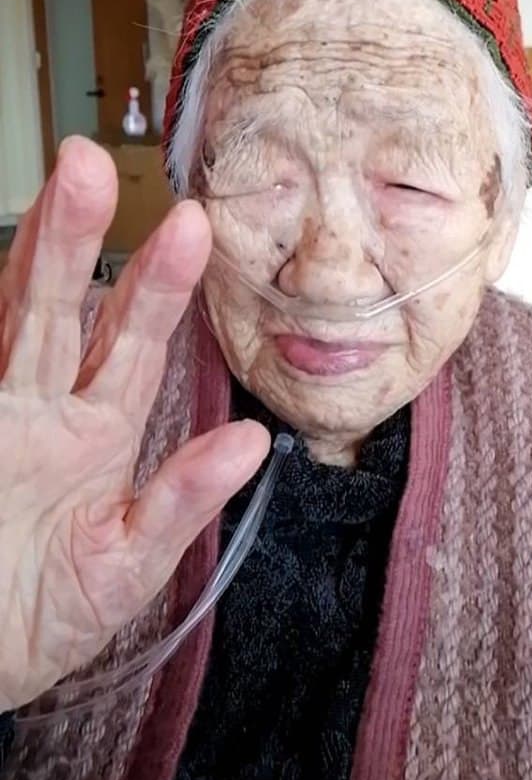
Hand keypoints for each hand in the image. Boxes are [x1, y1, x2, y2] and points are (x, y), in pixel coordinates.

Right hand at [0, 136, 268, 711]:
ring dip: (30, 258)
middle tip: (94, 162)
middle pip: (58, 310)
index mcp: (95, 436)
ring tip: (55, 186)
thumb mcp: (127, 566)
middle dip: (76, 237)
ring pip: (10, 323)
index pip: (130, 346)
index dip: (158, 286)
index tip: (193, 225)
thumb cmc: (47, 617)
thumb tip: (258, 443)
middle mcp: (40, 412)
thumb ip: (183, 501)